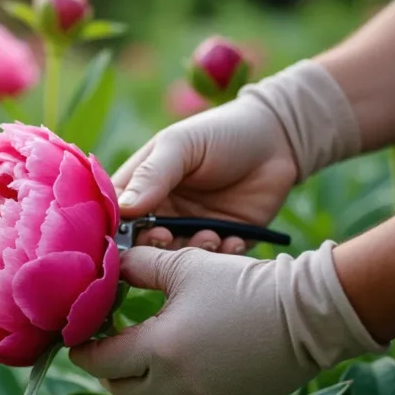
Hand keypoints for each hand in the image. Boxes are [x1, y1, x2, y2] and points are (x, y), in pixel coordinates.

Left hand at [69, 244, 382, 394]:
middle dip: (108, 367)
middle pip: (119, 389)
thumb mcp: (184, 266)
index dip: (82, 348)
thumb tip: (109, 263)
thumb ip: (138, 266)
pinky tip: (192, 352)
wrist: (308, 316)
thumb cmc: (242, 284)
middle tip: (108, 342)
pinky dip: (179, 381)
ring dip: (146, 372)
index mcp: (159, 351)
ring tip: (155, 340)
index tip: (78, 335)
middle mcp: (175, 387)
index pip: (99, 361)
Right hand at [114, 96, 297, 252]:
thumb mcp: (181, 146)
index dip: (115, 230)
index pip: (115, 215)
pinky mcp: (224, 240)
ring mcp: (191, 228)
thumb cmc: (221, 132)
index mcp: (142, 186)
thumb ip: (152, 175)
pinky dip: (221, 257)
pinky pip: (214, 262)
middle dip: (152, 247)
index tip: (123, 237)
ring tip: (210, 236)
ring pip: (176, 257)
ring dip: (190, 253)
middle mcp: (162, 212)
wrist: (279, 138)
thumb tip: (122, 208)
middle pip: (142, 244)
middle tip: (167, 236)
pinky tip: (233, 240)